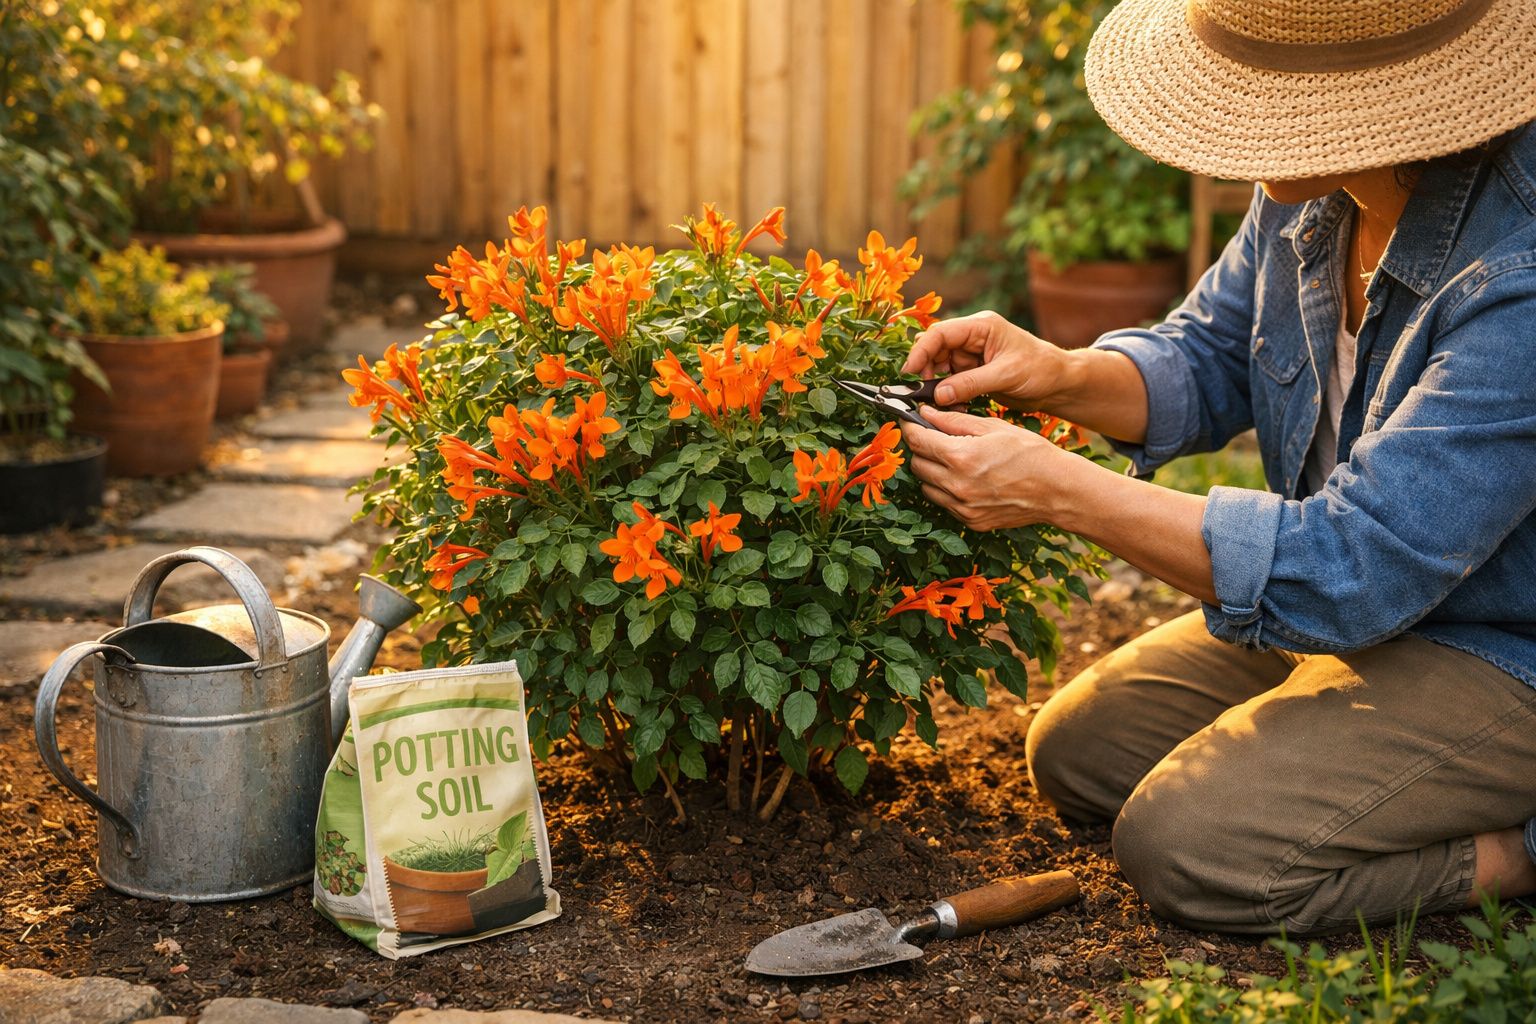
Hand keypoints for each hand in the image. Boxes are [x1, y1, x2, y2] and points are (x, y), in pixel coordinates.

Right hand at [901, 310, 1066, 409]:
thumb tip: (939, 395)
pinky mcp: (974, 374)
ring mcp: (972, 356)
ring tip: (943, 406)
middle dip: (926, 372)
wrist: (1060, 384)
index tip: (909, 373)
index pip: (940, 334)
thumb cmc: (1041, 370)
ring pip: (940, 369)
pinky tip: (956, 408)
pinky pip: (951, 383)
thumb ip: (970, 383)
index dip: (921, 352)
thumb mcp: (1006, 375)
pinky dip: (949, 396)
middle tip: (922, 395)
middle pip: (935, 351)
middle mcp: (973, 338)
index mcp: (981, 327)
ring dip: (938, 388)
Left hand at [902, 407, 1070, 531]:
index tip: (909, 420)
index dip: (909, 427)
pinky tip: (966, 478)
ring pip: (927, 486)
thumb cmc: (1030, 453)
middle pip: (917, 464)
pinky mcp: (970, 521)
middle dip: (922, 448)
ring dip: (932, 471)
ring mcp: (963, 507)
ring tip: (954, 459)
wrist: (1057, 489)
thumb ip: (954, 421)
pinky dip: (947, 490)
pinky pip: (944, 503)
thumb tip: (925, 413)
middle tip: (935, 438)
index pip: (917, 440)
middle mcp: (957, 486)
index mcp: (961, 457)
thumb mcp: (992, 427)